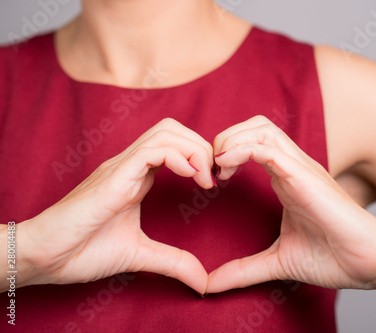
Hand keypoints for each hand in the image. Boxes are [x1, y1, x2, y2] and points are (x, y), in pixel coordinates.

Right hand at [18, 119, 213, 293]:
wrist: (44, 257)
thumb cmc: (83, 250)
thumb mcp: (140, 254)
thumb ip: (173, 261)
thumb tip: (203, 280)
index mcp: (137, 177)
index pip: (174, 146)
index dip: (199, 157)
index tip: (213, 183)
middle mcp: (130, 165)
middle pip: (173, 129)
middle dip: (201, 146)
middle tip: (213, 177)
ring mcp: (121, 167)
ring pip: (165, 132)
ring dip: (194, 149)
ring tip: (205, 179)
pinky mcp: (114, 176)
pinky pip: (152, 150)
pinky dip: (179, 157)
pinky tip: (190, 178)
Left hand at [207, 116, 375, 292]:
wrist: (370, 265)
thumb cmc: (333, 258)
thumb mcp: (277, 261)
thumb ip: (243, 269)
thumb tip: (210, 285)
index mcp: (287, 179)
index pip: (253, 143)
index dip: (227, 152)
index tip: (212, 181)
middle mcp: (293, 167)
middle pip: (255, 126)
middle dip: (226, 137)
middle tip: (213, 169)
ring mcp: (301, 169)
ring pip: (261, 129)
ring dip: (232, 140)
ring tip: (219, 168)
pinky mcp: (305, 177)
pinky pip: (268, 149)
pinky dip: (241, 151)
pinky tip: (226, 169)